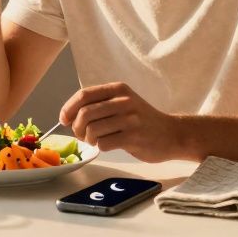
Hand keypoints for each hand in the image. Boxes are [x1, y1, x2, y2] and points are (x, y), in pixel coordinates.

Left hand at [59, 82, 184, 162]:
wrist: (172, 134)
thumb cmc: (142, 120)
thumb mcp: (123, 103)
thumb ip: (100, 104)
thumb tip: (69, 116)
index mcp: (118, 89)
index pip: (84, 95)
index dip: (68, 108)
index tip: (64, 119)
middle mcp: (124, 101)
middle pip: (85, 113)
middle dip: (77, 127)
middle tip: (81, 135)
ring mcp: (130, 119)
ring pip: (92, 130)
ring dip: (89, 139)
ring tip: (96, 140)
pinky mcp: (133, 137)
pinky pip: (104, 143)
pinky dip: (100, 147)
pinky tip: (108, 145)